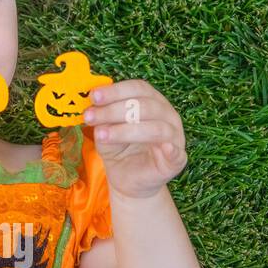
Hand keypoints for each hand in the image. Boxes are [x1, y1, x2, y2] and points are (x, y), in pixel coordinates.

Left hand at [84, 79, 186, 198]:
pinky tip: (164, 148)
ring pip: (156, 127)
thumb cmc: (118, 149)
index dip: (116, 90)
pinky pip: (177, 153)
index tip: (94, 96)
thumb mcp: (104, 130)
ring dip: (125, 130)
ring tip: (101, 135)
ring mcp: (175, 137)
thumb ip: (101, 119)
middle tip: (90, 117)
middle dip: (113, 110)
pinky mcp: (177, 159)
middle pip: (145, 105)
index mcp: (151, 101)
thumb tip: (93, 109)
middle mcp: (166, 115)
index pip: (138, 88)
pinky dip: (171, 149)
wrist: (127, 179)